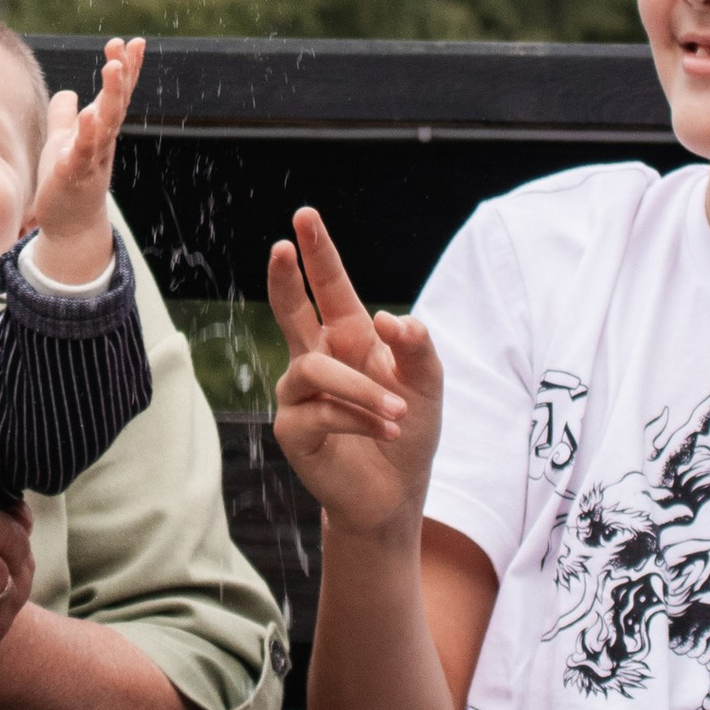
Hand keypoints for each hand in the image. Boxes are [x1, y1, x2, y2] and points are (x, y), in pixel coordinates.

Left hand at [30, 36, 143, 277]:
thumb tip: (68, 93)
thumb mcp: (63, 141)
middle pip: (116, 103)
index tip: (134, 41)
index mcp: (100, 130)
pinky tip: (88, 115)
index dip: (126, 68)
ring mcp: (91, 158)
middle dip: (122, 74)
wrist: (70, 224)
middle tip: (124, 46)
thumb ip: (65, 117)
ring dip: (110, 95)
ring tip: (112, 68)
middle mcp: (102, 141)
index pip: (116, 94)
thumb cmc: (67, 181)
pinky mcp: (75, 175)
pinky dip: (86, 133)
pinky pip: (83, 151)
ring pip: (105, 123)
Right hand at [266, 206, 441, 540]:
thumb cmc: (406, 430)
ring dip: (363, 389)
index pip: (329, 287)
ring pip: (317, 370)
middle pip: (291, 309)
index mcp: (348, 338)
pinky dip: (359, 418)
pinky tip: (384, 430)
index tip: (305, 216)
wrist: (395, 492)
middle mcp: (316, 358)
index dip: (318, 252)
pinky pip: (319, 410)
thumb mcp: (427, 384)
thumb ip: (416, 347)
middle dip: (287, 277)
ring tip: (398, 411)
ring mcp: (299, 393)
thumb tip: (388, 319)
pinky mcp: (292, 428)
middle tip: (282, 246)